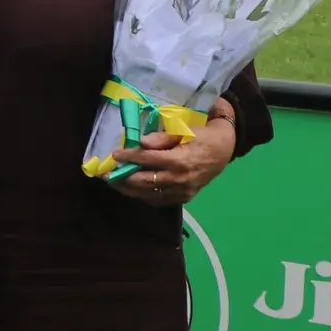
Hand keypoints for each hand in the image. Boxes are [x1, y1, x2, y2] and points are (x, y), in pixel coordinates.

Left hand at [110, 98, 238, 207]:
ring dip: (129, 190)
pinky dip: (144, 196)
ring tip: (114, 183)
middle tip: (105, 174)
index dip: (128, 157)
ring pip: (150, 194)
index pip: (147, 160)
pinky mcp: (185, 197)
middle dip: (122, 178)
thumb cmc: (202, 134)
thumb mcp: (184, 129)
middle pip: (145, 182)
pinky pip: (160, 200)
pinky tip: (133, 190)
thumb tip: (141, 143)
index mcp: (180, 160)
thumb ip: (162, 138)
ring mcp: (183, 191)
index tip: (113, 155)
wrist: (225, 148)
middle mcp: (180, 179)